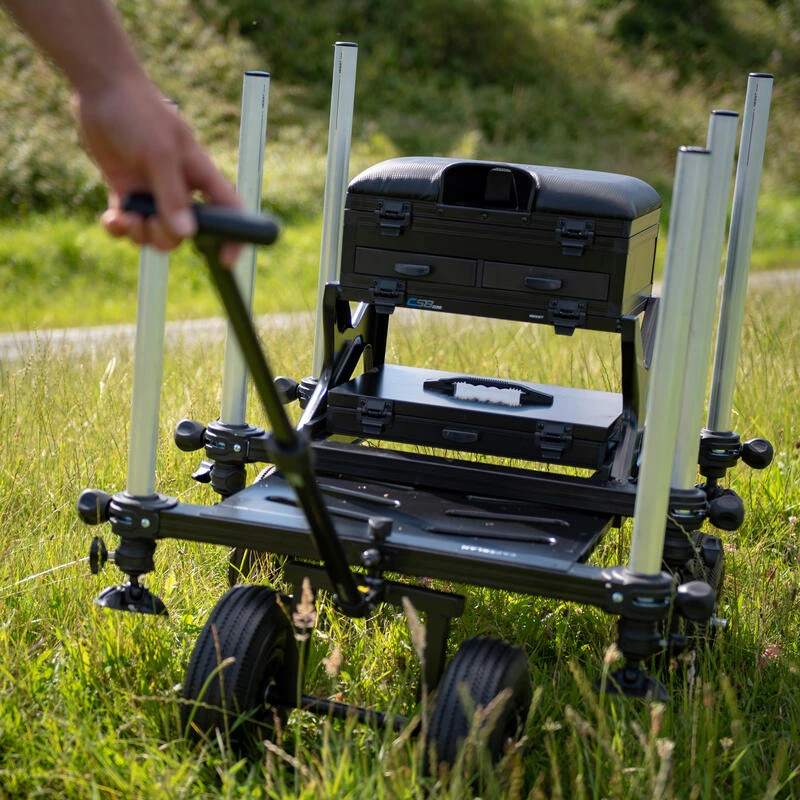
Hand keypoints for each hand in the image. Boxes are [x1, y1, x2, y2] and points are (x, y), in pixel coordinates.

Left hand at [73, 75, 242, 265]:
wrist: (101, 88)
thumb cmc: (140, 113)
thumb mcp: (160, 154)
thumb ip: (173, 195)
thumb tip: (187, 235)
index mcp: (201, 177)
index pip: (229, 213)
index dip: (234, 238)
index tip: (227, 259)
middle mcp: (181, 189)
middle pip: (184, 233)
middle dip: (166, 236)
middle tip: (148, 220)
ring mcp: (153, 192)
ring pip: (155, 233)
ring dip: (140, 234)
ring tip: (125, 216)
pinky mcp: (127, 192)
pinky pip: (128, 224)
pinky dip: (119, 228)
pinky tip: (111, 218)